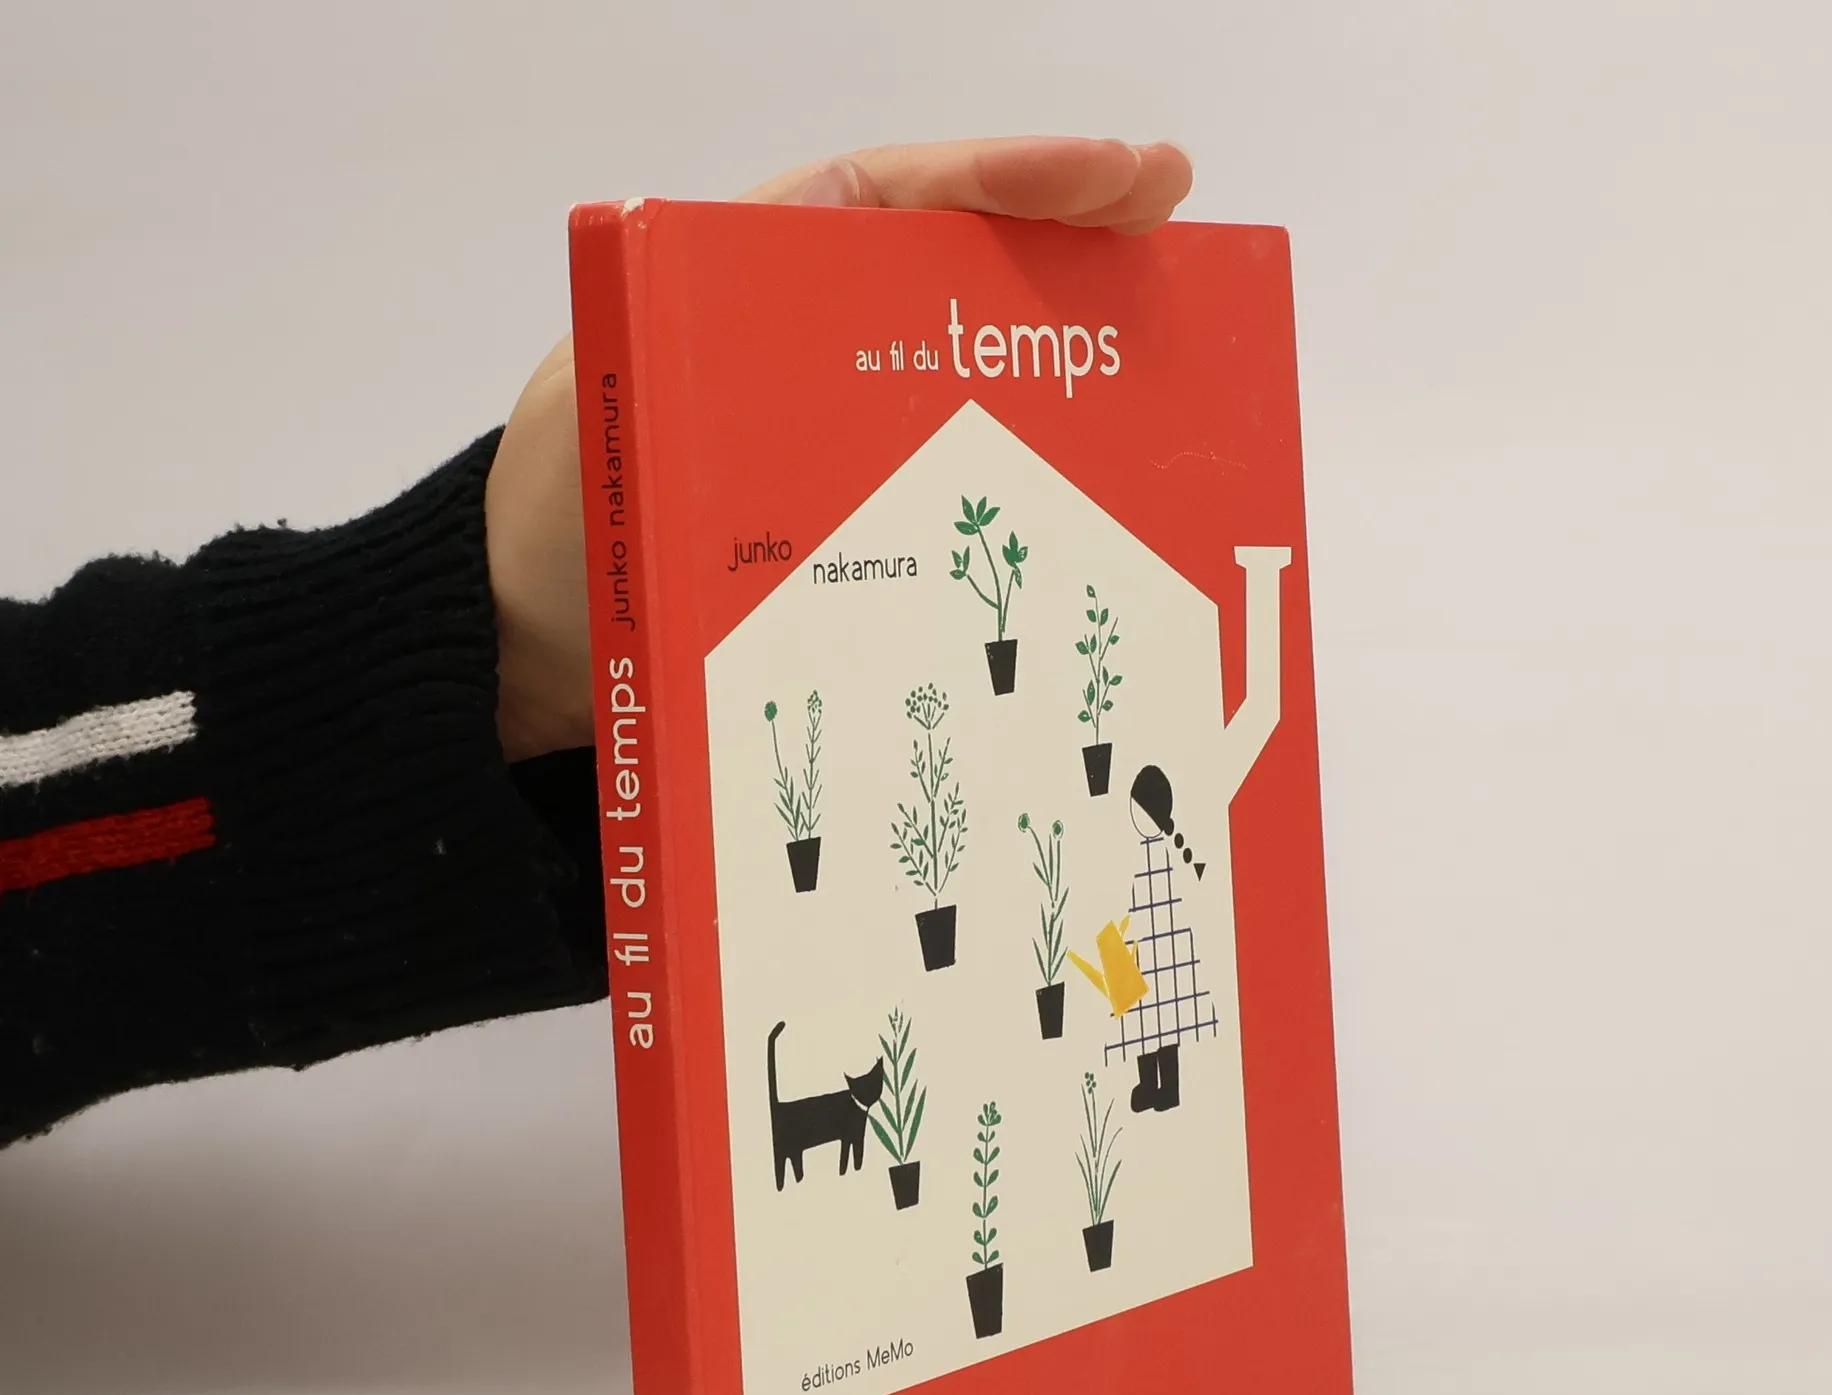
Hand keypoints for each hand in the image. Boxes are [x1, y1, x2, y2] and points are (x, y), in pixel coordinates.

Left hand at [486, 137, 1193, 761]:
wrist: (530, 658)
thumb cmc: (553, 525)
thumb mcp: (603, 401)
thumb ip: (684, 340)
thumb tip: (798, 316)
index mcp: (748, 278)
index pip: (894, 195)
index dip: (1006, 175)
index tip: (1111, 171)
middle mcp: (811, 343)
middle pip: (958, 268)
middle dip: (1067, 233)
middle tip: (1172, 210)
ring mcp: (843, 434)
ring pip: (973, 372)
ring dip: (1065, 350)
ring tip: (1166, 330)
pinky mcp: (859, 521)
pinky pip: (955, 479)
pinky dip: (1026, 469)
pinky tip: (1095, 477)